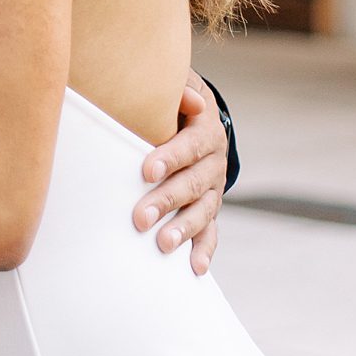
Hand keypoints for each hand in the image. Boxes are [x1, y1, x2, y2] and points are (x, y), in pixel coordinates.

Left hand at [133, 74, 228, 274]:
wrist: (199, 118)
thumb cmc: (176, 101)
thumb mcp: (182, 86)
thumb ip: (181, 89)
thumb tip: (190, 100)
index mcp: (206, 130)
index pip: (190, 146)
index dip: (171, 158)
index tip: (146, 171)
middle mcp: (214, 162)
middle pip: (193, 184)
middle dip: (167, 201)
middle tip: (141, 218)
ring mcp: (214, 187)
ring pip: (202, 211)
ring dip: (183, 229)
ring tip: (162, 244)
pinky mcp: (210, 207)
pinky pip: (211, 231)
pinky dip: (204, 250)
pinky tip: (195, 269)